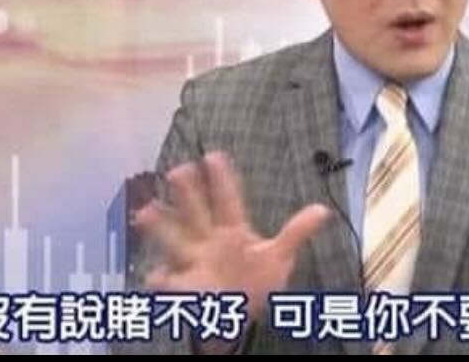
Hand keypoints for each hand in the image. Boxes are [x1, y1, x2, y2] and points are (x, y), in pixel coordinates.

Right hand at [134, 151, 330, 321]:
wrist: (236, 312)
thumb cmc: (255, 278)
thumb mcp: (279, 257)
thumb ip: (297, 232)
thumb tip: (324, 209)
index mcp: (231, 231)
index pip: (227, 201)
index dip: (222, 180)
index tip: (213, 156)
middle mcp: (208, 241)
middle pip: (196, 213)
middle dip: (187, 195)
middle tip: (178, 170)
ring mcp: (193, 262)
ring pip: (174, 240)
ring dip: (160, 227)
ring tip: (144, 211)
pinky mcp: (182, 286)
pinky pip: (168, 283)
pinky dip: (161, 280)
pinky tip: (156, 275)